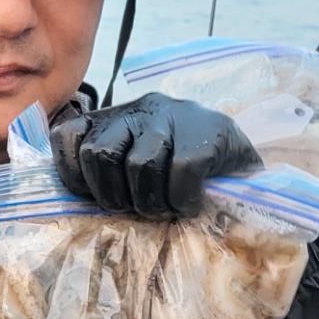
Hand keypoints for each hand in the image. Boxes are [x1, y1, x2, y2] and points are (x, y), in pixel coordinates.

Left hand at [51, 93, 259, 216]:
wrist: (249, 171)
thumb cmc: (186, 178)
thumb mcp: (141, 166)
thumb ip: (107, 172)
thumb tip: (71, 199)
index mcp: (118, 118)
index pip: (69, 135)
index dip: (74, 174)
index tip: (96, 197)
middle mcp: (142, 109)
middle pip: (98, 154)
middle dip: (113, 194)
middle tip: (138, 208)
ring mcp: (176, 118)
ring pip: (138, 166)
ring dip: (151, 202)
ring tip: (168, 208)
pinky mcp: (207, 134)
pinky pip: (180, 173)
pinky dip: (182, 199)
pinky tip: (192, 203)